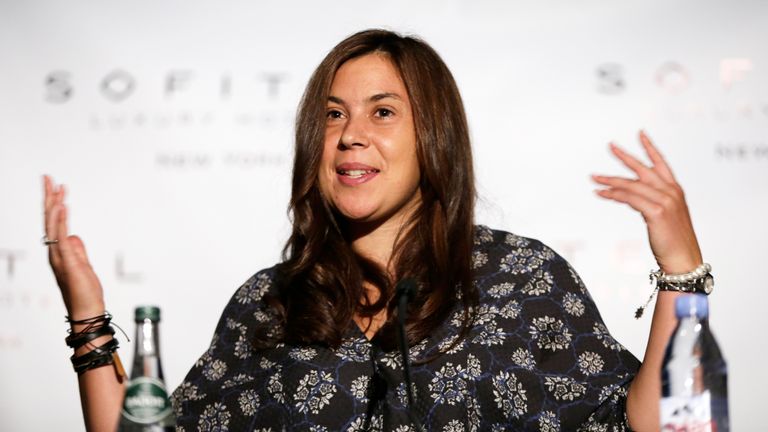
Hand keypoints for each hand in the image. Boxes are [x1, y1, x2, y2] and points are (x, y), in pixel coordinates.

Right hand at [43, 175, 105, 319]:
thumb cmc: (84, 291)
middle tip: (48, 177)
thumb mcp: (83, 265)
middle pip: (49, 219)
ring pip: (53, 226)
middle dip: (49, 197)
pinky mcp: (68, 262)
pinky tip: (62, 207)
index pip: (53, 222)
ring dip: (54, 205)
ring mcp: (60, 257)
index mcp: (59, 251)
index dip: (54, 203)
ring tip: (56, 188)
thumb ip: (77, 249)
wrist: (87, 311)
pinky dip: (61, 221)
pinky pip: (62, 237)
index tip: (56, 186)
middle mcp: (55, 252)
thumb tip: (73, 235)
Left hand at [591, 130, 702, 273]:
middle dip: (625, 156)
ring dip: (610, 180)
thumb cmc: (673, 241)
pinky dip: (613, 195)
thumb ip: (652, 202)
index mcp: (675, 191)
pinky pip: (629, 198)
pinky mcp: (656, 212)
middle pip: (643, 169)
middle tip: (610, 145)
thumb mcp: (665, 216)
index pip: (661, 164)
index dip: (650, 148)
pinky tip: (601, 193)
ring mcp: (665, 201)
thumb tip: (630, 196)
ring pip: (632, 185)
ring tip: (594, 177)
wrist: (683, 259)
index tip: (641, 134)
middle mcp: (671, 192)